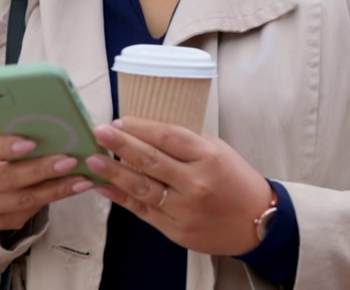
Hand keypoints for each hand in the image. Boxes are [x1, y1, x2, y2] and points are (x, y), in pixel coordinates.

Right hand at [0, 123, 94, 232]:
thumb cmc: (3, 141)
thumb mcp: (4, 128)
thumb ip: (21, 123)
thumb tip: (57, 117)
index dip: (4, 147)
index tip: (31, 143)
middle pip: (6, 178)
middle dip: (41, 170)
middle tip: (70, 161)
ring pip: (21, 199)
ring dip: (55, 189)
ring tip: (81, 179)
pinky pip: (29, 212)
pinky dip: (55, 198)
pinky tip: (75, 187)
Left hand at [87, 117, 274, 255]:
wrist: (257, 222)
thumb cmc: (237, 181)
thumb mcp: (220, 152)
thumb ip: (189, 142)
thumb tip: (150, 129)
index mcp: (208, 157)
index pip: (169, 137)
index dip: (142, 128)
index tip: (120, 120)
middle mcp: (195, 182)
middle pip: (151, 160)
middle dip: (121, 145)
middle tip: (98, 132)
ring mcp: (184, 208)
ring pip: (142, 187)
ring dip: (114, 173)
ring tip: (93, 161)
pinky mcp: (175, 229)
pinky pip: (142, 211)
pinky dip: (121, 198)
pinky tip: (104, 188)